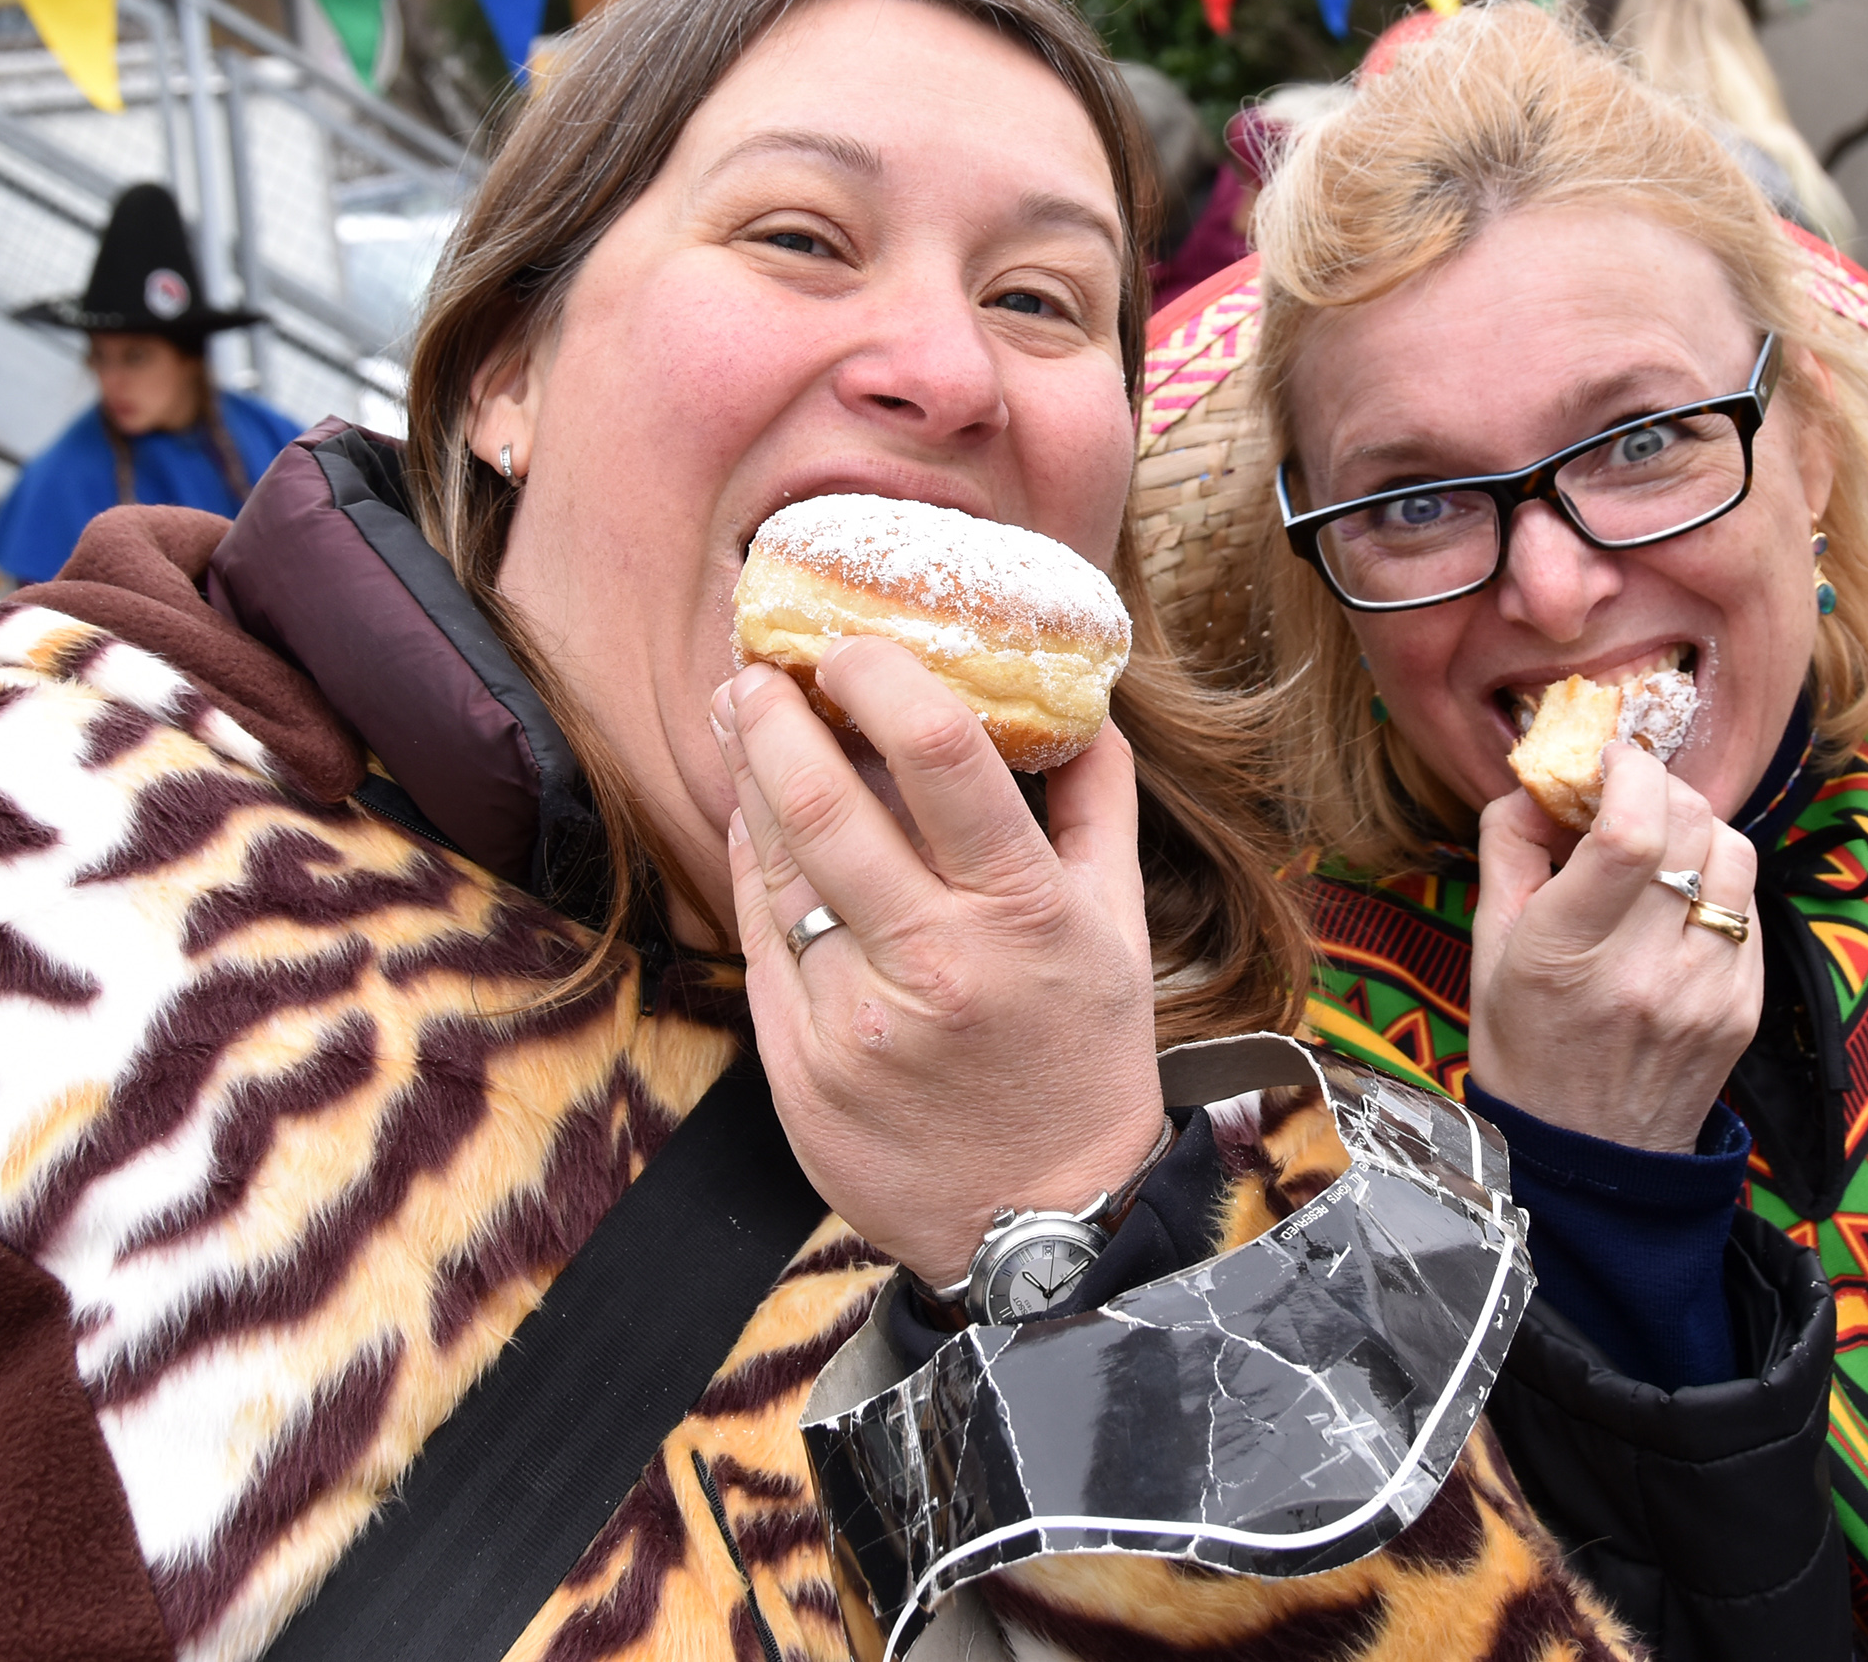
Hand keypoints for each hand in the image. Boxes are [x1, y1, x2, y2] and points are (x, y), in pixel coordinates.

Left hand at [712, 639, 1166, 1287]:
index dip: (881, 676)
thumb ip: (1096, 805)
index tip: (856, 642)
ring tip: (747, 717)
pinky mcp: (799, 1066)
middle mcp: (937, 961)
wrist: (1041, 1226)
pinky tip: (755, 821)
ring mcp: (856, 1019)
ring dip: (750, 776)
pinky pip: (757, 936)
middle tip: (761, 663)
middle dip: (776, 711)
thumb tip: (1077, 697)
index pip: (942, 754)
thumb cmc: (1085, 1058)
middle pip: (824, 799)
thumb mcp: (1120, 928)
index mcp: (1025, 914)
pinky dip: (751, 866)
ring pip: (775, 865)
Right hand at [1467, 742, 1763, 1151]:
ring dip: (1698, 828)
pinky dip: (1718, 882)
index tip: (1610, 760)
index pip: (1627, 831)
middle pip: (1689, 825)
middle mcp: (1643, 971)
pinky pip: (1749, 905)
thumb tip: (1541, 779)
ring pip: (1734, 854)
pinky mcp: (1745, 1005)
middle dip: (1660, 787)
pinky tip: (1681, 903)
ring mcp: (1706, 991)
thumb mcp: (1487, 949)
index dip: (1629, 771)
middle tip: (1630, 794)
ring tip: (1662, 846)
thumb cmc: (1527, 1045)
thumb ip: (1509, 849)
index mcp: (1564, 954)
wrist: (1592, 1156)